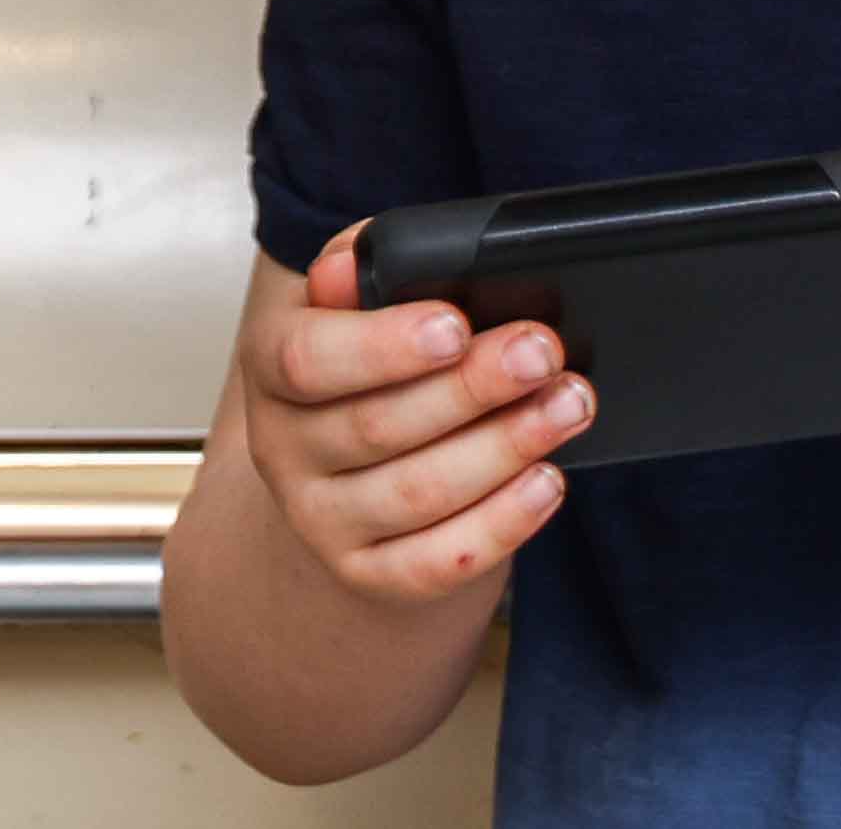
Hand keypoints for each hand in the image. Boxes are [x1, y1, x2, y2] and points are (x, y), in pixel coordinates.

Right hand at [234, 228, 585, 600]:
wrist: (356, 462)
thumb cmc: (374, 358)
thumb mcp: (365, 296)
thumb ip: (369, 268)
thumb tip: (352, 268)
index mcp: (273, 364)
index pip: (306, 360)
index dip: (381, 346)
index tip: (455, 325)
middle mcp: (284, 448)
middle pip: (378, 426)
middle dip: (473, 387)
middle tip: (543, 352)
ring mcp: (322, 520)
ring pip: (415, 494)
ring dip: (504, 447)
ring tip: (568, 404)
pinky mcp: (369, 573)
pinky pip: (434, 562)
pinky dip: (499, 523)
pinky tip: (546, 481)